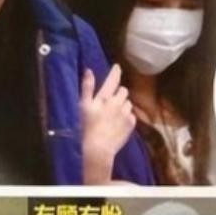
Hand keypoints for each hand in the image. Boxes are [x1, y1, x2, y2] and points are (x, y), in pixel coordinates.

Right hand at [80, 65, 135, 184]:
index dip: (115, 72)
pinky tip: (117, 123)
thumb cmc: (87, 126)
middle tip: (109, 100)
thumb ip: (87, 87)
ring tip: (113, 113)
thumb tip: (88, 71)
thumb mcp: (83, 105)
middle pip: (123, 90)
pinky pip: (131, 114)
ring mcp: (126, 113)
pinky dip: (126, 116)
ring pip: (128, 102)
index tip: (117, 67)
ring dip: (122, 104)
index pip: (113, 79)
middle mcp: (118, 103)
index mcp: (105, 97)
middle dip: (118, 92)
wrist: (99, 147)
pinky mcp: (131, 124)